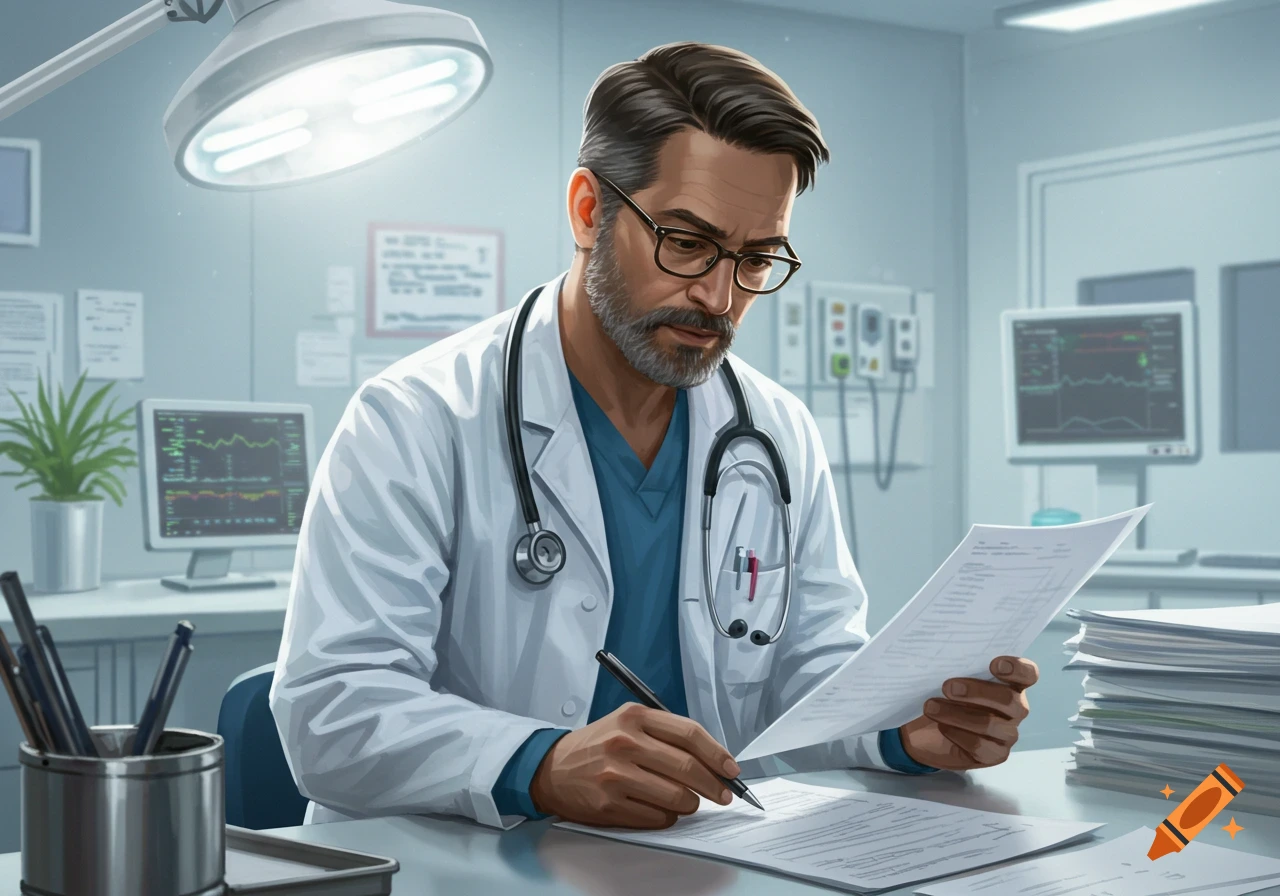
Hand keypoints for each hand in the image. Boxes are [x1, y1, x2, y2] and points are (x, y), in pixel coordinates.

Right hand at [529, 703, 739, 828]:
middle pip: (687, 767)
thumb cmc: (598, 746)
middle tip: (722, 794)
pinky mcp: (608, 804)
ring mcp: (615, 775)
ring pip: (676, 797)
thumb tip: (712, 760)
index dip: (717, 753)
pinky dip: (667, 816)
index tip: (731, 769)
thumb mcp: (627, 723)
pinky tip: (661, 808)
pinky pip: (656, 817)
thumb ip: (666, 735)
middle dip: (713, 785)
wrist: (552, 768)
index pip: (689, 733)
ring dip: (690, 804)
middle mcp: (625, 743)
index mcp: (634, 717)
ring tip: (687, 801)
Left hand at [898, 656, 1038, 770]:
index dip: (1017, 668)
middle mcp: (1016, 708)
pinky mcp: (996, 754)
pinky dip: (957, 734)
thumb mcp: (950, 677)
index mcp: (1011, 683)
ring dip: (957, 715)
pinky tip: (941, 726)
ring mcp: (1008, 733)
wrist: (928, 731)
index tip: (993, 665)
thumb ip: (958, 667)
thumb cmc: (944, 695)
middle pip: (1010, 700)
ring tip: (931, 707)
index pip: (1028, 674)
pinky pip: (980, 746)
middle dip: (977, 692)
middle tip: (947, 687)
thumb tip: (946, 658)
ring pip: (991, 724)